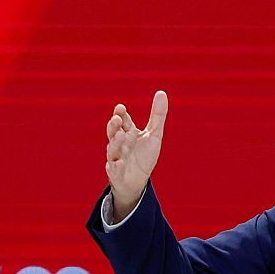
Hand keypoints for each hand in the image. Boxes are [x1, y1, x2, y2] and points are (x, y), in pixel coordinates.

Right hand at [104, 89, 167, 220]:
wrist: (137, 181)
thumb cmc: (144, 156)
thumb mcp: (154, 134)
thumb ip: (158, 115)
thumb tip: (161, 92)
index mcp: (127, 132)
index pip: (122, 121)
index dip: (121, 114)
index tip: (121, 108)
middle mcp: (119, 144)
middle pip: (113, 132)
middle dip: (114, 125)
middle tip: (117, 118)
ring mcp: (116, 158)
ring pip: (113, 150)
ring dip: (115, 143)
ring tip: (120, 135)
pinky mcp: (116, 173)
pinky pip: (114, 170)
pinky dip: (116, 167)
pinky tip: (120, 163)